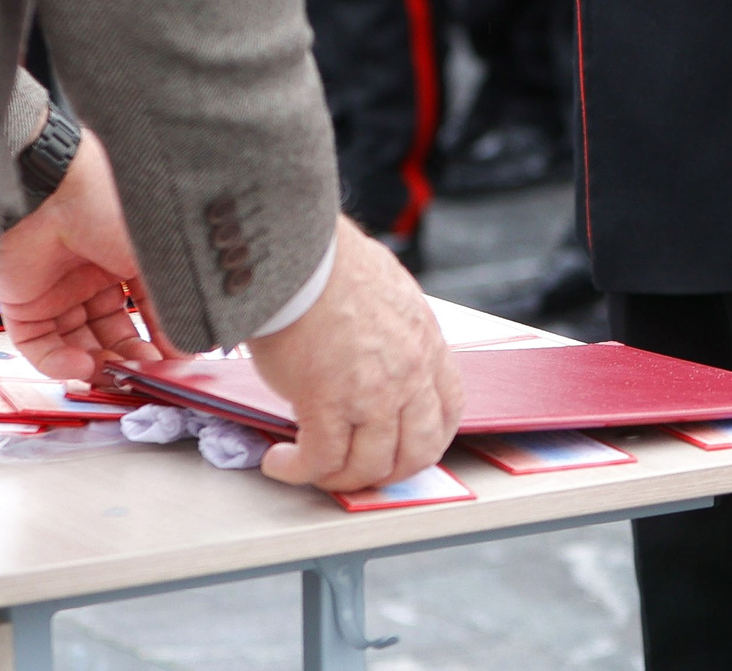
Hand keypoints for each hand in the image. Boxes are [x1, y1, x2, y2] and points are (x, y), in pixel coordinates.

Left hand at [0, 128, 166, 380]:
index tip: (176, 362)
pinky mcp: (23, 304)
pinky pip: (39, 346)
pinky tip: (82, 367)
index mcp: (127, 257)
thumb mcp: (160, 257)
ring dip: (97, 366)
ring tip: (114, 375)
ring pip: (78, 344)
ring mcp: (57, 291)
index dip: (162, 336)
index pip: (148, 308)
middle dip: (131, 356)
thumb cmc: (114, 205)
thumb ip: (176, 303)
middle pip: (114, 330)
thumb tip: (193, 345)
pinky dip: (59, 364)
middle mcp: (93, 275)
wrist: (56, 189)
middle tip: (145, 373)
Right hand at [247, 219, 463, 491]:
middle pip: (418, 451)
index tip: (405, 448)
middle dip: (388, 472)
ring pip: (370, 465)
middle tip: (356, 470)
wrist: (300, 254)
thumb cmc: (333, 264)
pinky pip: (320, 461)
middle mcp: (409, 373)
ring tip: (308, 466)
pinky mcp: (326, 403)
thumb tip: (375, 351)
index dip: (429, 439)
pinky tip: (281, 461)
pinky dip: (298, 470)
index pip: (450, 409)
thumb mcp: (390, 294)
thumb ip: (394, 331)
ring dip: (338, 478)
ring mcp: (372, 392)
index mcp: (426, 343)